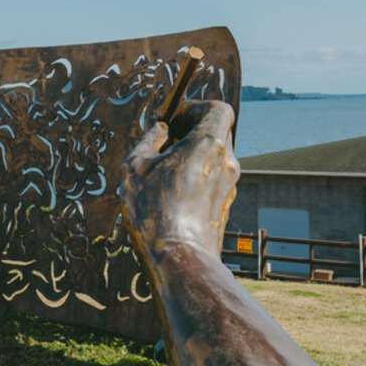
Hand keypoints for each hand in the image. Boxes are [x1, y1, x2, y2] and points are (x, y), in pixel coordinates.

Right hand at [118, 101, 238, 258]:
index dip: (198, 107)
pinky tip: (174, 193)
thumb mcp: (135, 167)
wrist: (181, 257)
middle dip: (193, 130)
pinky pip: (214, 177)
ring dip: (194, 155)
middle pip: (218, 131)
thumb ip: (149, 141)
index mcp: (208, 143)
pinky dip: (198, 175)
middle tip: (167, 143)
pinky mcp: (227, 204)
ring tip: (166, 171)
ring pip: (215, 156)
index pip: (220, 109)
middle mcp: (226, 161)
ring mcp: (230, 184)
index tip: (176, 117)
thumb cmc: (155, 210)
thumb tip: (159, 130)